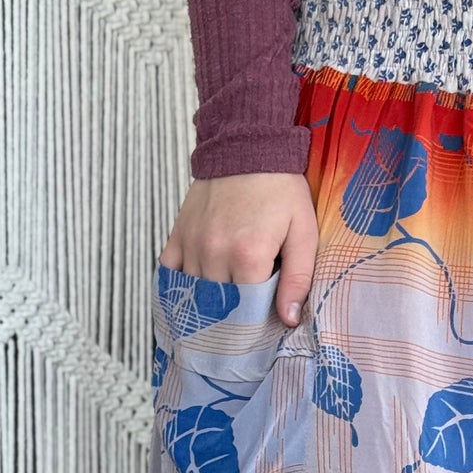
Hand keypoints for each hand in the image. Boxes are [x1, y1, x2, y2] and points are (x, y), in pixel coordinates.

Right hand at [159, 172, 318, 328]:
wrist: (247, 147)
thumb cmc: (281, 190)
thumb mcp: (303, 232)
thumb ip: (298, 278)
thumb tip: (288, 320)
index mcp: (248, 255)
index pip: (248, 311)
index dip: (258, 321)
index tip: (264, 325)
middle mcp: (214, 252)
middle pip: (219, 308)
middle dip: (233, 318)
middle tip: (244, 322)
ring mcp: (192, 244)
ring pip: (193, 295)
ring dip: (208, 305)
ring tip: (223, 310)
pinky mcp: (178, 234)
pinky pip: (169, 273)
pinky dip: (179, 287)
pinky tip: (193, 294)